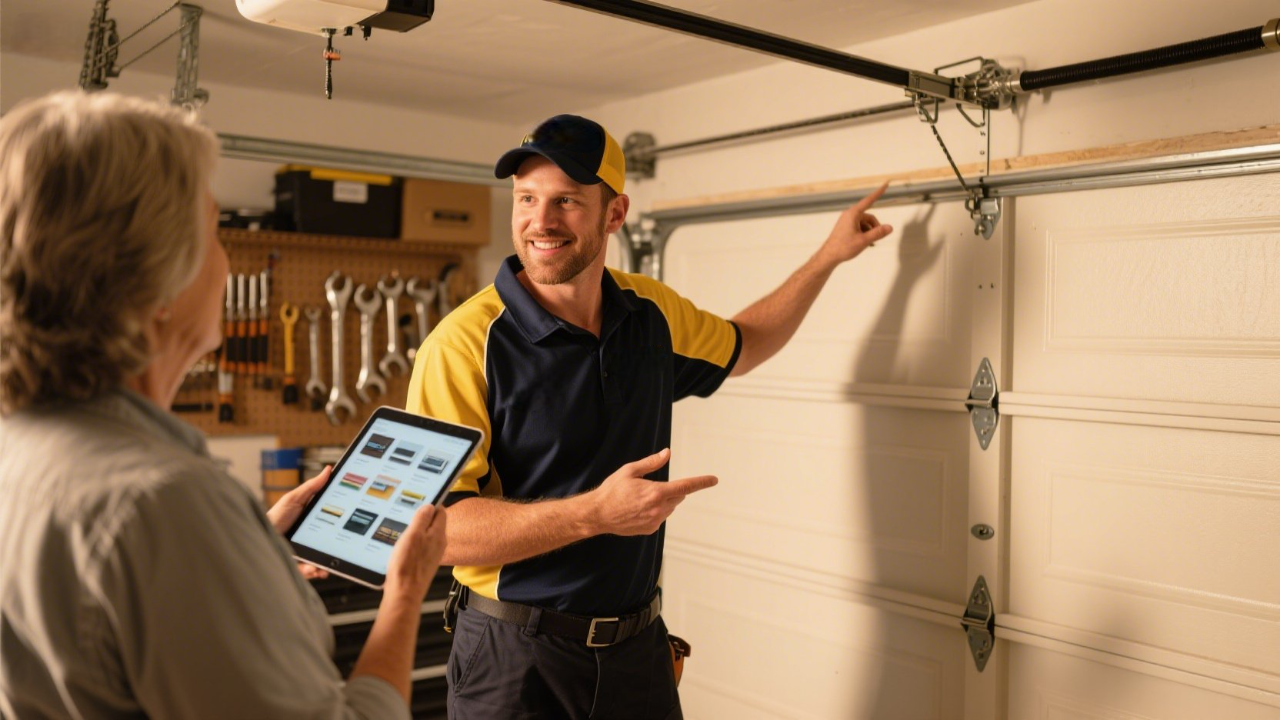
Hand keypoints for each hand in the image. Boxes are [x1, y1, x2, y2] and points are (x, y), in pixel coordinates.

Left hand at [265, 465, 334, 579]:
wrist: (257, 536)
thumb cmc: (275, 517)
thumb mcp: (294, 499)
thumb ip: (312, 487)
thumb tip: (328, 470)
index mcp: (315, 521)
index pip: (335, 523)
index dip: (344, 525)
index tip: (351, 524)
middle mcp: (314, 538)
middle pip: (332, 544)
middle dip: (338, 549)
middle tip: (341, 549)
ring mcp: (307, 552)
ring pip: (324, 560)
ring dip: (326, 565)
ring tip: (324, 566)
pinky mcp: (300, 565)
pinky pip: (311, 571)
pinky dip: (314, 572)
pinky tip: (313, 569)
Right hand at [385, 504, 447, 600]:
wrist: (404, 592)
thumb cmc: (408, 565)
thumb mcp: (413, 535)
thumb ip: (422, 519)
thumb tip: (430, 505)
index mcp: (438, 534)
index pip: (440, 511)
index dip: (430, 504)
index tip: (418, 501)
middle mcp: (439, 543)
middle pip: (434, 522)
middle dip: (422, 516)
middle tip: (407, 514)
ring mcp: (432, 554)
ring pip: (426, 534)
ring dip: (416, 529)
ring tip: (402, 528)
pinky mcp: (424, 563)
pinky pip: (421, 546)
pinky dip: (413, 542)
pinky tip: (402, 544)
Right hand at [586, 448, 717, 536]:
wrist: (598, 514)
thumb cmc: (612, 490)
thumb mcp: (630, 470)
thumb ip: (651, 463)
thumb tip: (667, 453)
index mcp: (656, 492)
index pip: (686, 486)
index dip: (702, 482)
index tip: (713, 480)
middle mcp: (659, 508)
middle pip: (678, 496)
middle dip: (672, 490)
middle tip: (652, 486)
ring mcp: (655, 521)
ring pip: (670, 508)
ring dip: (663, 501)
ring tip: (640, 499)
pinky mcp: (650, 529)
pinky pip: (660, 517)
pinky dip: (655, 512)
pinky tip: (638, 510)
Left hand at [817, 182, 893, 265]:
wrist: (829, 256)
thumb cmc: (844, 247)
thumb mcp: (863, 241)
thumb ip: (878, 233)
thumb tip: (890, 227)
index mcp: (853, 214)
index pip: (869, 200)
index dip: (878, 192)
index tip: (886, 184)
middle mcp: (849, 215)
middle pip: (869, 217)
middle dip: (875, 227)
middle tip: (876, 240)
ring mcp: (847, 221)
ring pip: (864, 223)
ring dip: (869, 232)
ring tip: (868, 244)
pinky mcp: (845, 227)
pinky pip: (859, 227)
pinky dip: (864, 233)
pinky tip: (864, 244)